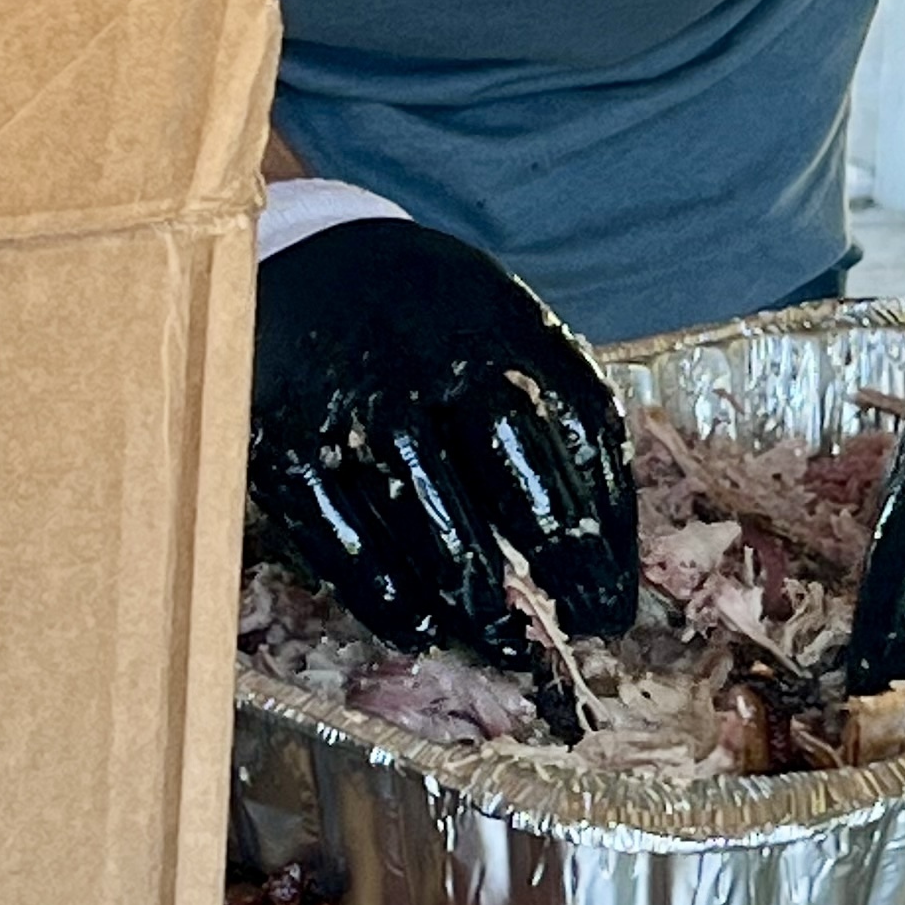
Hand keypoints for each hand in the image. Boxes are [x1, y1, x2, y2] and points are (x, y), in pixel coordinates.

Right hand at [247, 219, 636, 731]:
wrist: (302, 260)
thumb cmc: (429, 315)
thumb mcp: (503, 321)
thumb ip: (555, 401)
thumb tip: (608, 526)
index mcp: (503, 331)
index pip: (580, 436)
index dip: (605, 528)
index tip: (616, 592)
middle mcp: (433, 370)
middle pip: (513, 489)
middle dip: (555, 574)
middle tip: (574, 631)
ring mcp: (356, 413)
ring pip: (433, 532)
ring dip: (478, 604)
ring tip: (507, 644)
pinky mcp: (288, 450)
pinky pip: (346, 545)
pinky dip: (388, 600)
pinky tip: (422, 628)